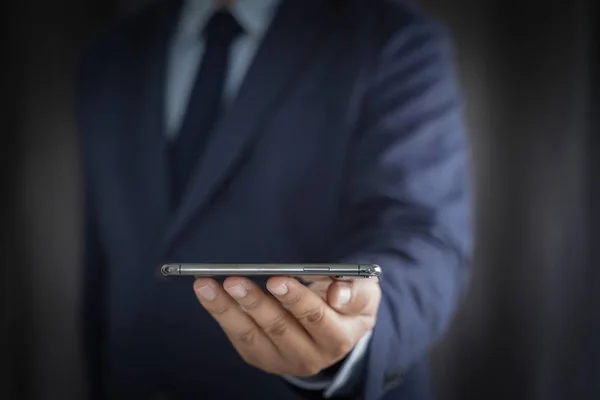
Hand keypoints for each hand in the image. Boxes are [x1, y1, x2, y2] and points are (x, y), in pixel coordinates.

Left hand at [193, 275, 380, 376]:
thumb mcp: (364, 294)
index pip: (316, 319)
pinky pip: (239, 337)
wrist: (337, 329)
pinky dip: (221, 314)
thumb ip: (355, 291)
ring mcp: (282, 360)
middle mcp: (310, 356)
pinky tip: (207, 293)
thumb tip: (337, 293)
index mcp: (338, 339)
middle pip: (279, 329)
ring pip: (251, 336)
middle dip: (255, 303)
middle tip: (234, 281)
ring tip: (207, 286)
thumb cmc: (348, 304)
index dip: (296, 299)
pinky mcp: (262, 357)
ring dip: (226, 310)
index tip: (277, 279)